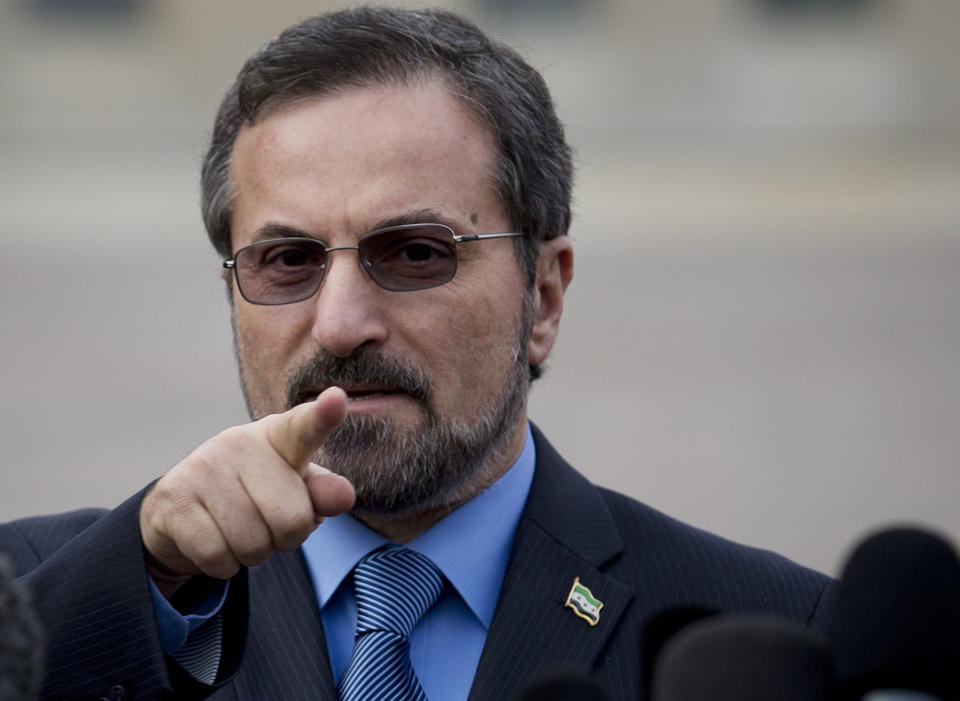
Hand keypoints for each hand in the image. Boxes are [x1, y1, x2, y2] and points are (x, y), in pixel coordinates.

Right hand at [139, 387, 355, 588]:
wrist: (182, 510)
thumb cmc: (254, 495)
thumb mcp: (294, 490)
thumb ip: (321, 493)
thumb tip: (344, 495)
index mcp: (278, 435)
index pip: (305, 427)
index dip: (323, 417)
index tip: (337, 400)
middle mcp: (238, 442)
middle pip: (292, 520)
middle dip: (285, 538)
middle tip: (266, 522)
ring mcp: (202, 468)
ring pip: (253, 545)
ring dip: (253, 554)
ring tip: (238, 530)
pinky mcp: (173, 500)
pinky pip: (218, 558)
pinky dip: (223, 565)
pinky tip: (214, 540)